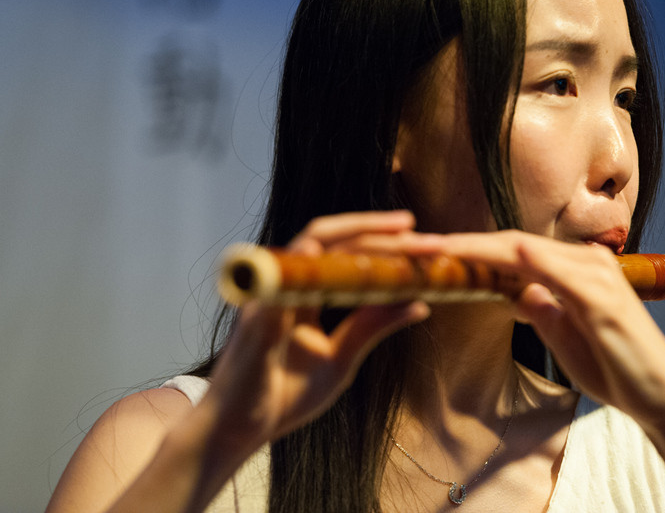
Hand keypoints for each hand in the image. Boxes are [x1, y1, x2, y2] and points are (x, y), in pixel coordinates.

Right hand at [202, 211, 437, 454]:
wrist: (237, 431)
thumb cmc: (281, 396)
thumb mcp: (338, 361)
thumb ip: (370, 328)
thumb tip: (419, 303)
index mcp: (304, 295)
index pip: (344, 254)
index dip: (383, 242)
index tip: (426, 241)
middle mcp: (285, 286)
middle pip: (332, 241)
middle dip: (382, 234)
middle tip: (427, 237)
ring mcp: (268, 297)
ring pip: (312, 248)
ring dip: (360, 239)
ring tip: (403, 236)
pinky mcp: (254, 319)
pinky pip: (281, 284)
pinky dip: (305, 266)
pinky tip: (326, 254)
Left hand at [442, 230, 664, 426]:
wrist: (662, 399)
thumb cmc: (614, 369)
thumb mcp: (563, 336)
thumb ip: (540, 309)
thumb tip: (514, 292)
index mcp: (572, 269)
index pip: (508, 252)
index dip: (465, 249)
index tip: (425, 252)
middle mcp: (584, 262)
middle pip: (508, 244)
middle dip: (458, 243)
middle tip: (412, 244)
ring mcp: (596, 276)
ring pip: (524, 251)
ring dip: (475, 249)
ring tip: (433, 249)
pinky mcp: (604, 300)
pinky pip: (562, 274)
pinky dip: (532, 261)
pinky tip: (504, 255)